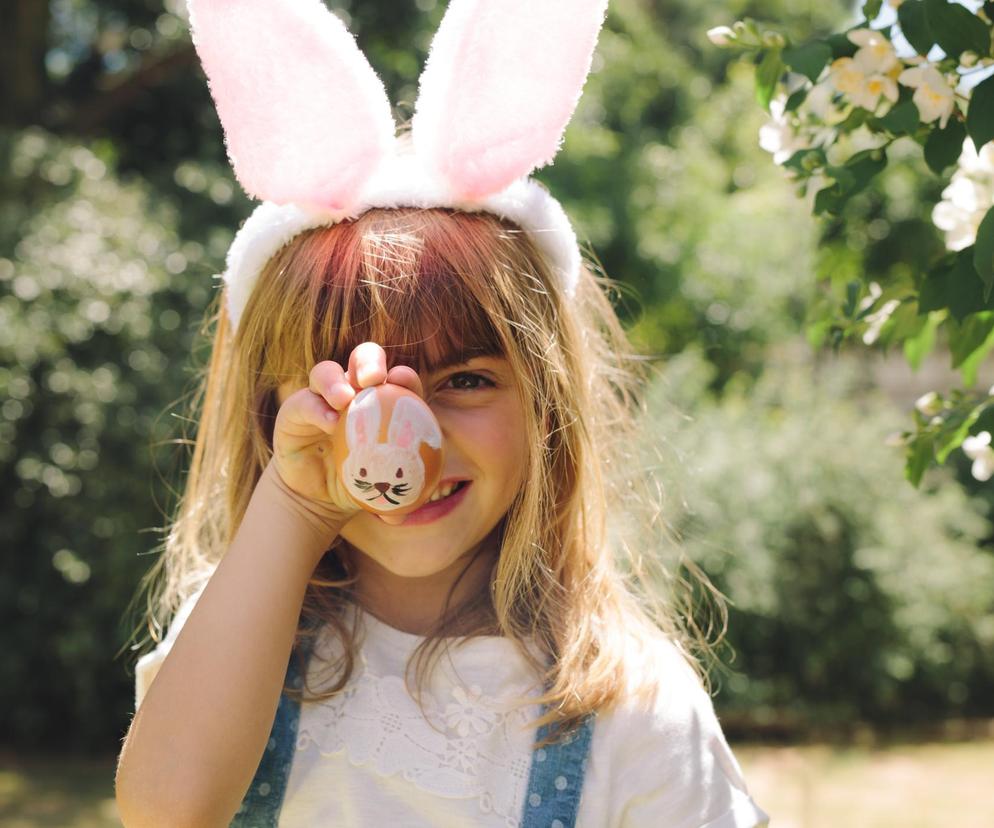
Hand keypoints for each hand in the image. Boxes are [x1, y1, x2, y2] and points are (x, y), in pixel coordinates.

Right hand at [271, 342, 424, 523]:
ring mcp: (322, 398)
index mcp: (383, 402)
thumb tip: (401, 516)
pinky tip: (328, 422)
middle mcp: (353, 392)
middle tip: (375, 379)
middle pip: (363, 359)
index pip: (398, 380)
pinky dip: (316, 409)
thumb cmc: (357, 486)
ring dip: (337, 382)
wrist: (316, 498)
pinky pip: (304, 402)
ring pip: (327, 373)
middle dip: (370, 361)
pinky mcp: (295, 409)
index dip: (405, 377)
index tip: (406, 383)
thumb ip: (393, 502)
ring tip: (345, 399)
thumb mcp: (379, 493)